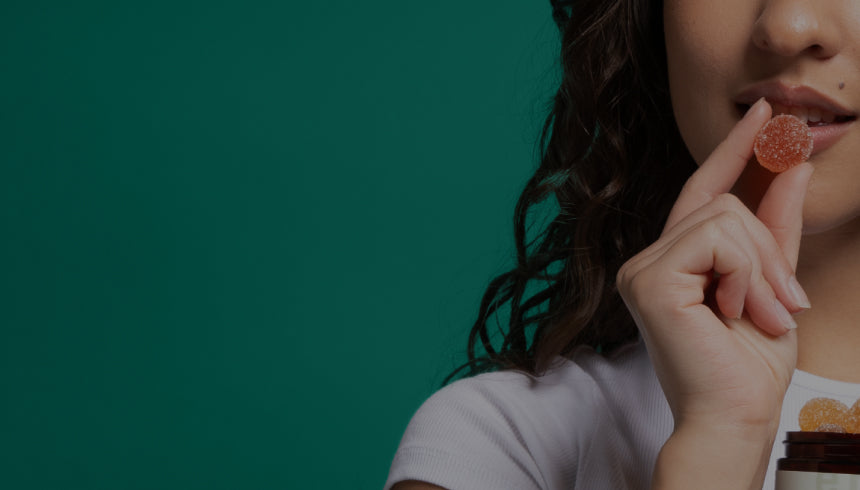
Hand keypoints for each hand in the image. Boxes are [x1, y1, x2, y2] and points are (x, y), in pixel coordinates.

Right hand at [617, 98, 812, 438]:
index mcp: (674, 261)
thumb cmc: (748, 363)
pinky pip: (714, 240)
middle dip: (770, 251)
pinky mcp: (648, 279)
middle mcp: (650, 260)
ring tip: (761, 316)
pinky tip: (733, 312)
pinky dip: (744, 274)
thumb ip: (776, 229)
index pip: (704, 192)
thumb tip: (794, 167)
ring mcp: (642, 268)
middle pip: (724, 204)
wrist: (735, 414)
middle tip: (785, 304)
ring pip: (723, 218)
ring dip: (761, 270)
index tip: (765, 112)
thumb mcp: (774, 286)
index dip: (734, 150)